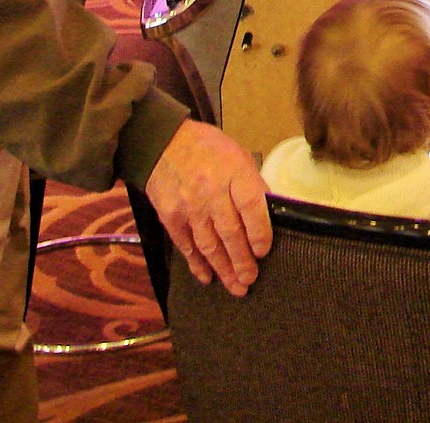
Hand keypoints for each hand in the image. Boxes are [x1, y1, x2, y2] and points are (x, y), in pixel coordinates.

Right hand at [144, 121, 272, 295]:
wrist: (162, 142)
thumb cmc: (207, 148)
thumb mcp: (238, 155)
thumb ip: (252, 184)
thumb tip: (267, 214)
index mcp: (234, 172)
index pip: (252, 207)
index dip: (260, 233)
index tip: (263, 251)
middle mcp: (211, 191)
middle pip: (230, 232)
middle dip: (242, 260)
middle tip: (250, 279)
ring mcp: (189, 206)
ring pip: (209, 244)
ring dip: (223, 268)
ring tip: (236, 286)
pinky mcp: (170, 216)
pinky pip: (186, 245)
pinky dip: (196, 263)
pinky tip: (207, 277)